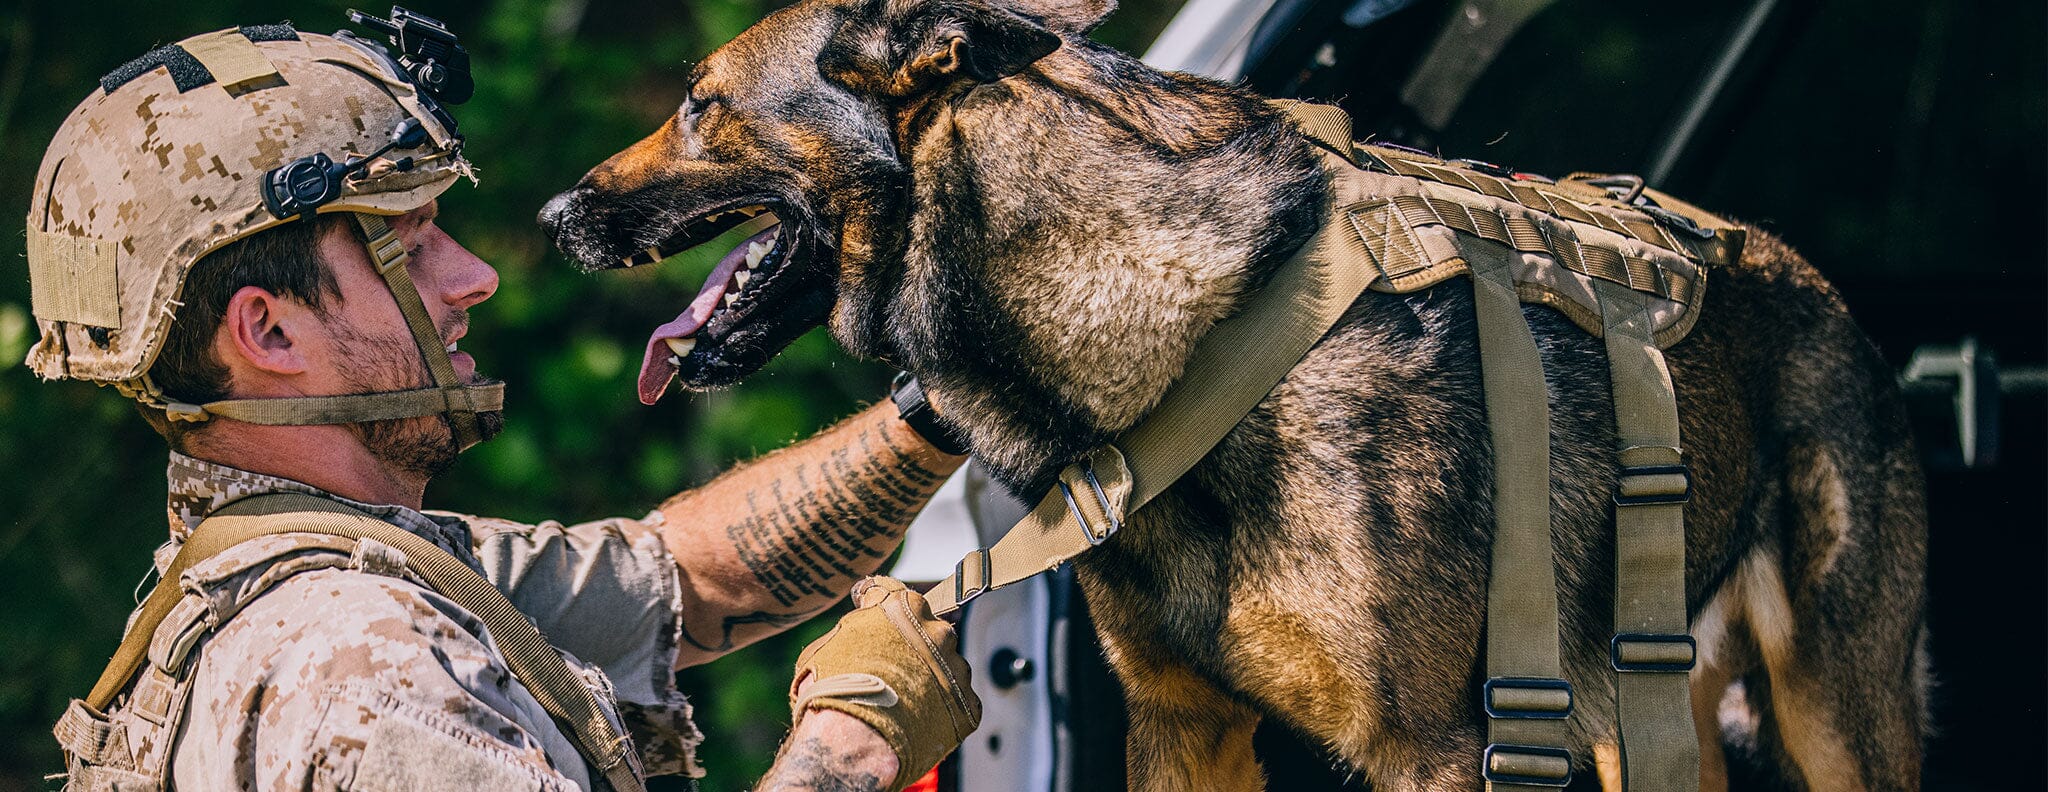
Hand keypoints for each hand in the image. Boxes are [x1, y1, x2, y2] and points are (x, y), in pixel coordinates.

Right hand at [790, 576, 979, 788]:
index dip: (881, 607)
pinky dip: (942, 712)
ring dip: (930, 680)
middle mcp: (937, 630)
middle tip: (889, 671)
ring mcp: (956, 667)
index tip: (875, 614)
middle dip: (912, 647)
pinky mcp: (968, 704)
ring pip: (947, 668)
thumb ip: (855, 626)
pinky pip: (958, 703)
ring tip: (902, 704)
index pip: (895, 594)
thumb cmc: (830, 690)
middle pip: (928, 631)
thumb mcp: (827, 643)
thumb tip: (861, 623)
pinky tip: (917, 723)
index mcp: (902, 606)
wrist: (851, 741)